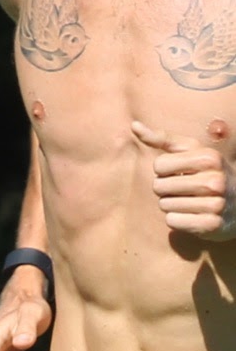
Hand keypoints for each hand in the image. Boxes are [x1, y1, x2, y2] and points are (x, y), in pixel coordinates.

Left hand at [133, 120, 235, 240]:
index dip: (164, 170)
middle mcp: (215, 181)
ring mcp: (216, 204)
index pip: (159, 165)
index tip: (180, 171)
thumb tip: (134, 125)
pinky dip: (177, 220)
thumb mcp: (191, 151)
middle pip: (159, 186)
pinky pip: (172, 221)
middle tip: (184, 189)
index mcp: (209, 158)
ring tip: (190, 201)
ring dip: (171, 205)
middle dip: (165, 189)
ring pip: (164, 205)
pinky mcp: (211, 225)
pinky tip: (192, 215)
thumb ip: (162, 138)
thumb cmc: (206, 171)